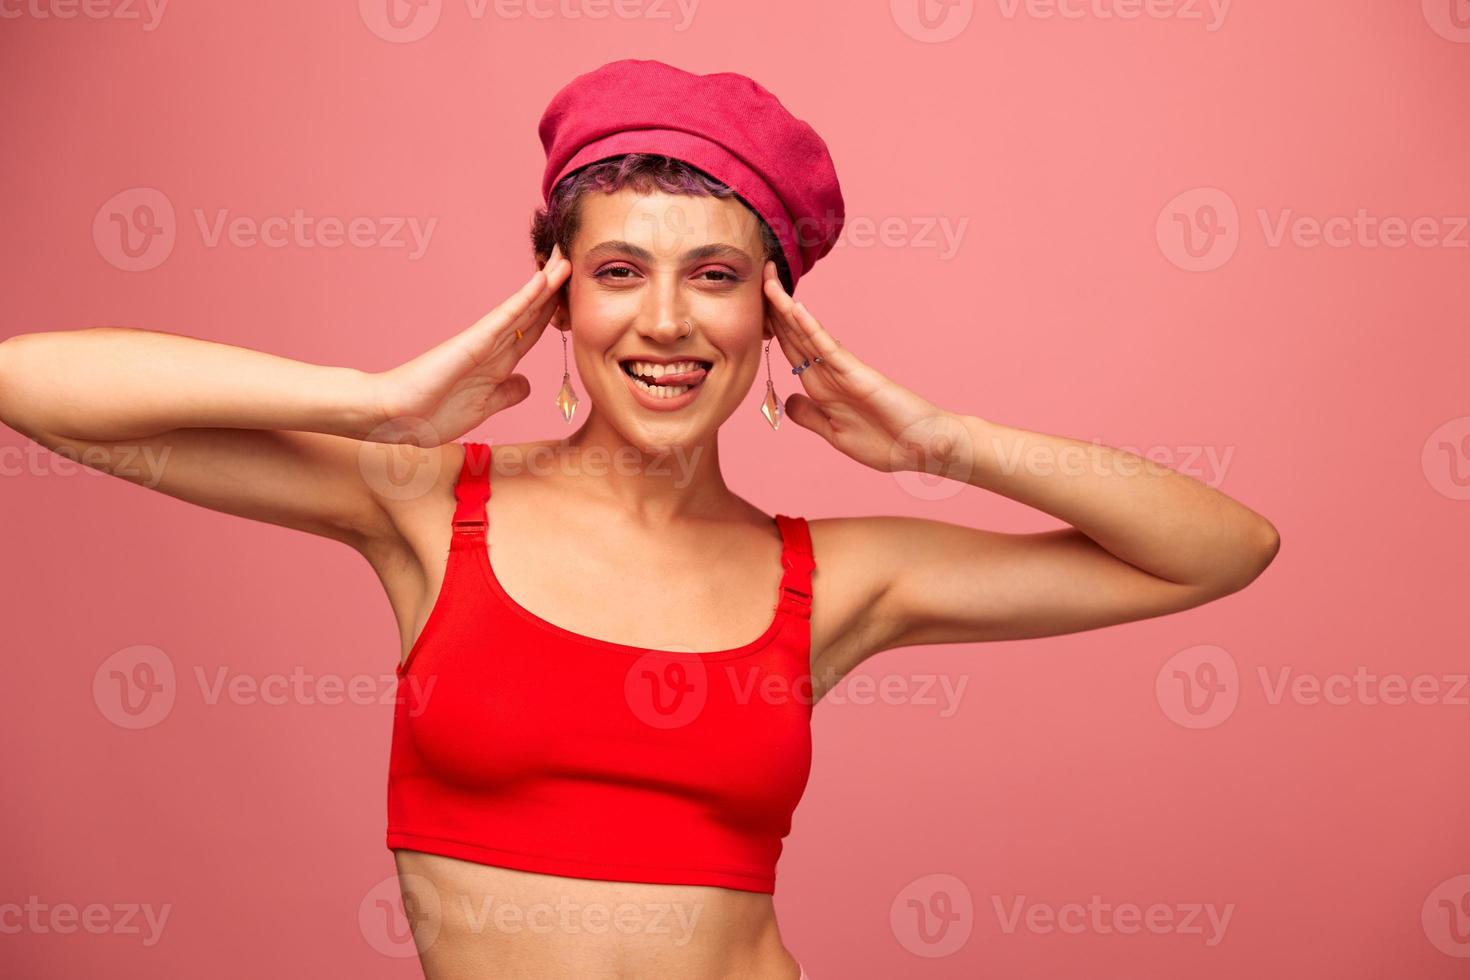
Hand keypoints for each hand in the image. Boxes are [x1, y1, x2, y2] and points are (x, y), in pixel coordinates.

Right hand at [367, 245, 571, 444]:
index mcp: (497, 363)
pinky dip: (524, 299)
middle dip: (554, 287)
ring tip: (565, 257)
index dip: (554, 312)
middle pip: (532, 311)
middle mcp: (493, 347)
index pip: (532, 330)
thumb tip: (526, 384)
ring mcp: (484, 342)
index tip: (575, 294)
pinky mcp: (472, 342)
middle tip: (575, 259)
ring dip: (546, 283)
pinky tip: (542, 282)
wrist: (394, 417)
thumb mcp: (484, 407)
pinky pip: (504, 318)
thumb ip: (506, 393)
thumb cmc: (430, 414)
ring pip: (523, 307)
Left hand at [762, 261, 965, 474]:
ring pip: (808, 333)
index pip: (791, 349)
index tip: (750, 306)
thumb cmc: (886, 443)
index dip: (770, 327)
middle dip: (773, 306)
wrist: (924, 449)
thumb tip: (788, 400)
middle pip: (794, 333)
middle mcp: (830, 372)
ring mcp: (845, 371)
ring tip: (769, 279)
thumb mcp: (835, 434)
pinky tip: (795, 310)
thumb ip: (810, 417)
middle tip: (757, 273)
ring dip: (786, 307)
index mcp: (822, 387)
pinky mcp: (860, 376)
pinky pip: (830, 349)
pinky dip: (812, 329)